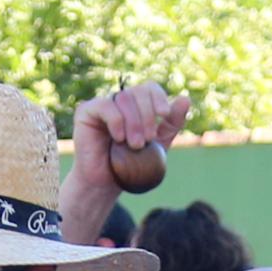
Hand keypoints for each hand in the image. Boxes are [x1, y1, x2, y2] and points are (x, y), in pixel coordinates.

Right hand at [73, 81, 191, 197]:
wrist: (106, 182)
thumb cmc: (131, 164)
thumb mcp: (158, 144)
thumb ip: (171, 123)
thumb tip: (185, 98)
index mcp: (136, 105)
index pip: (149, 88)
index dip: (158, 97)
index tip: (164, 114)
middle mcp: (119, 101)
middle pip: (138, 92)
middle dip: (147, 115)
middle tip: (147, 139)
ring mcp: (102, 104)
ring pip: (123, 98)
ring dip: (133, 122)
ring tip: (135, 145)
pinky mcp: (85, 112)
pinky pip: (105, 106)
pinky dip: (116, 121)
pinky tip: (119, 137)